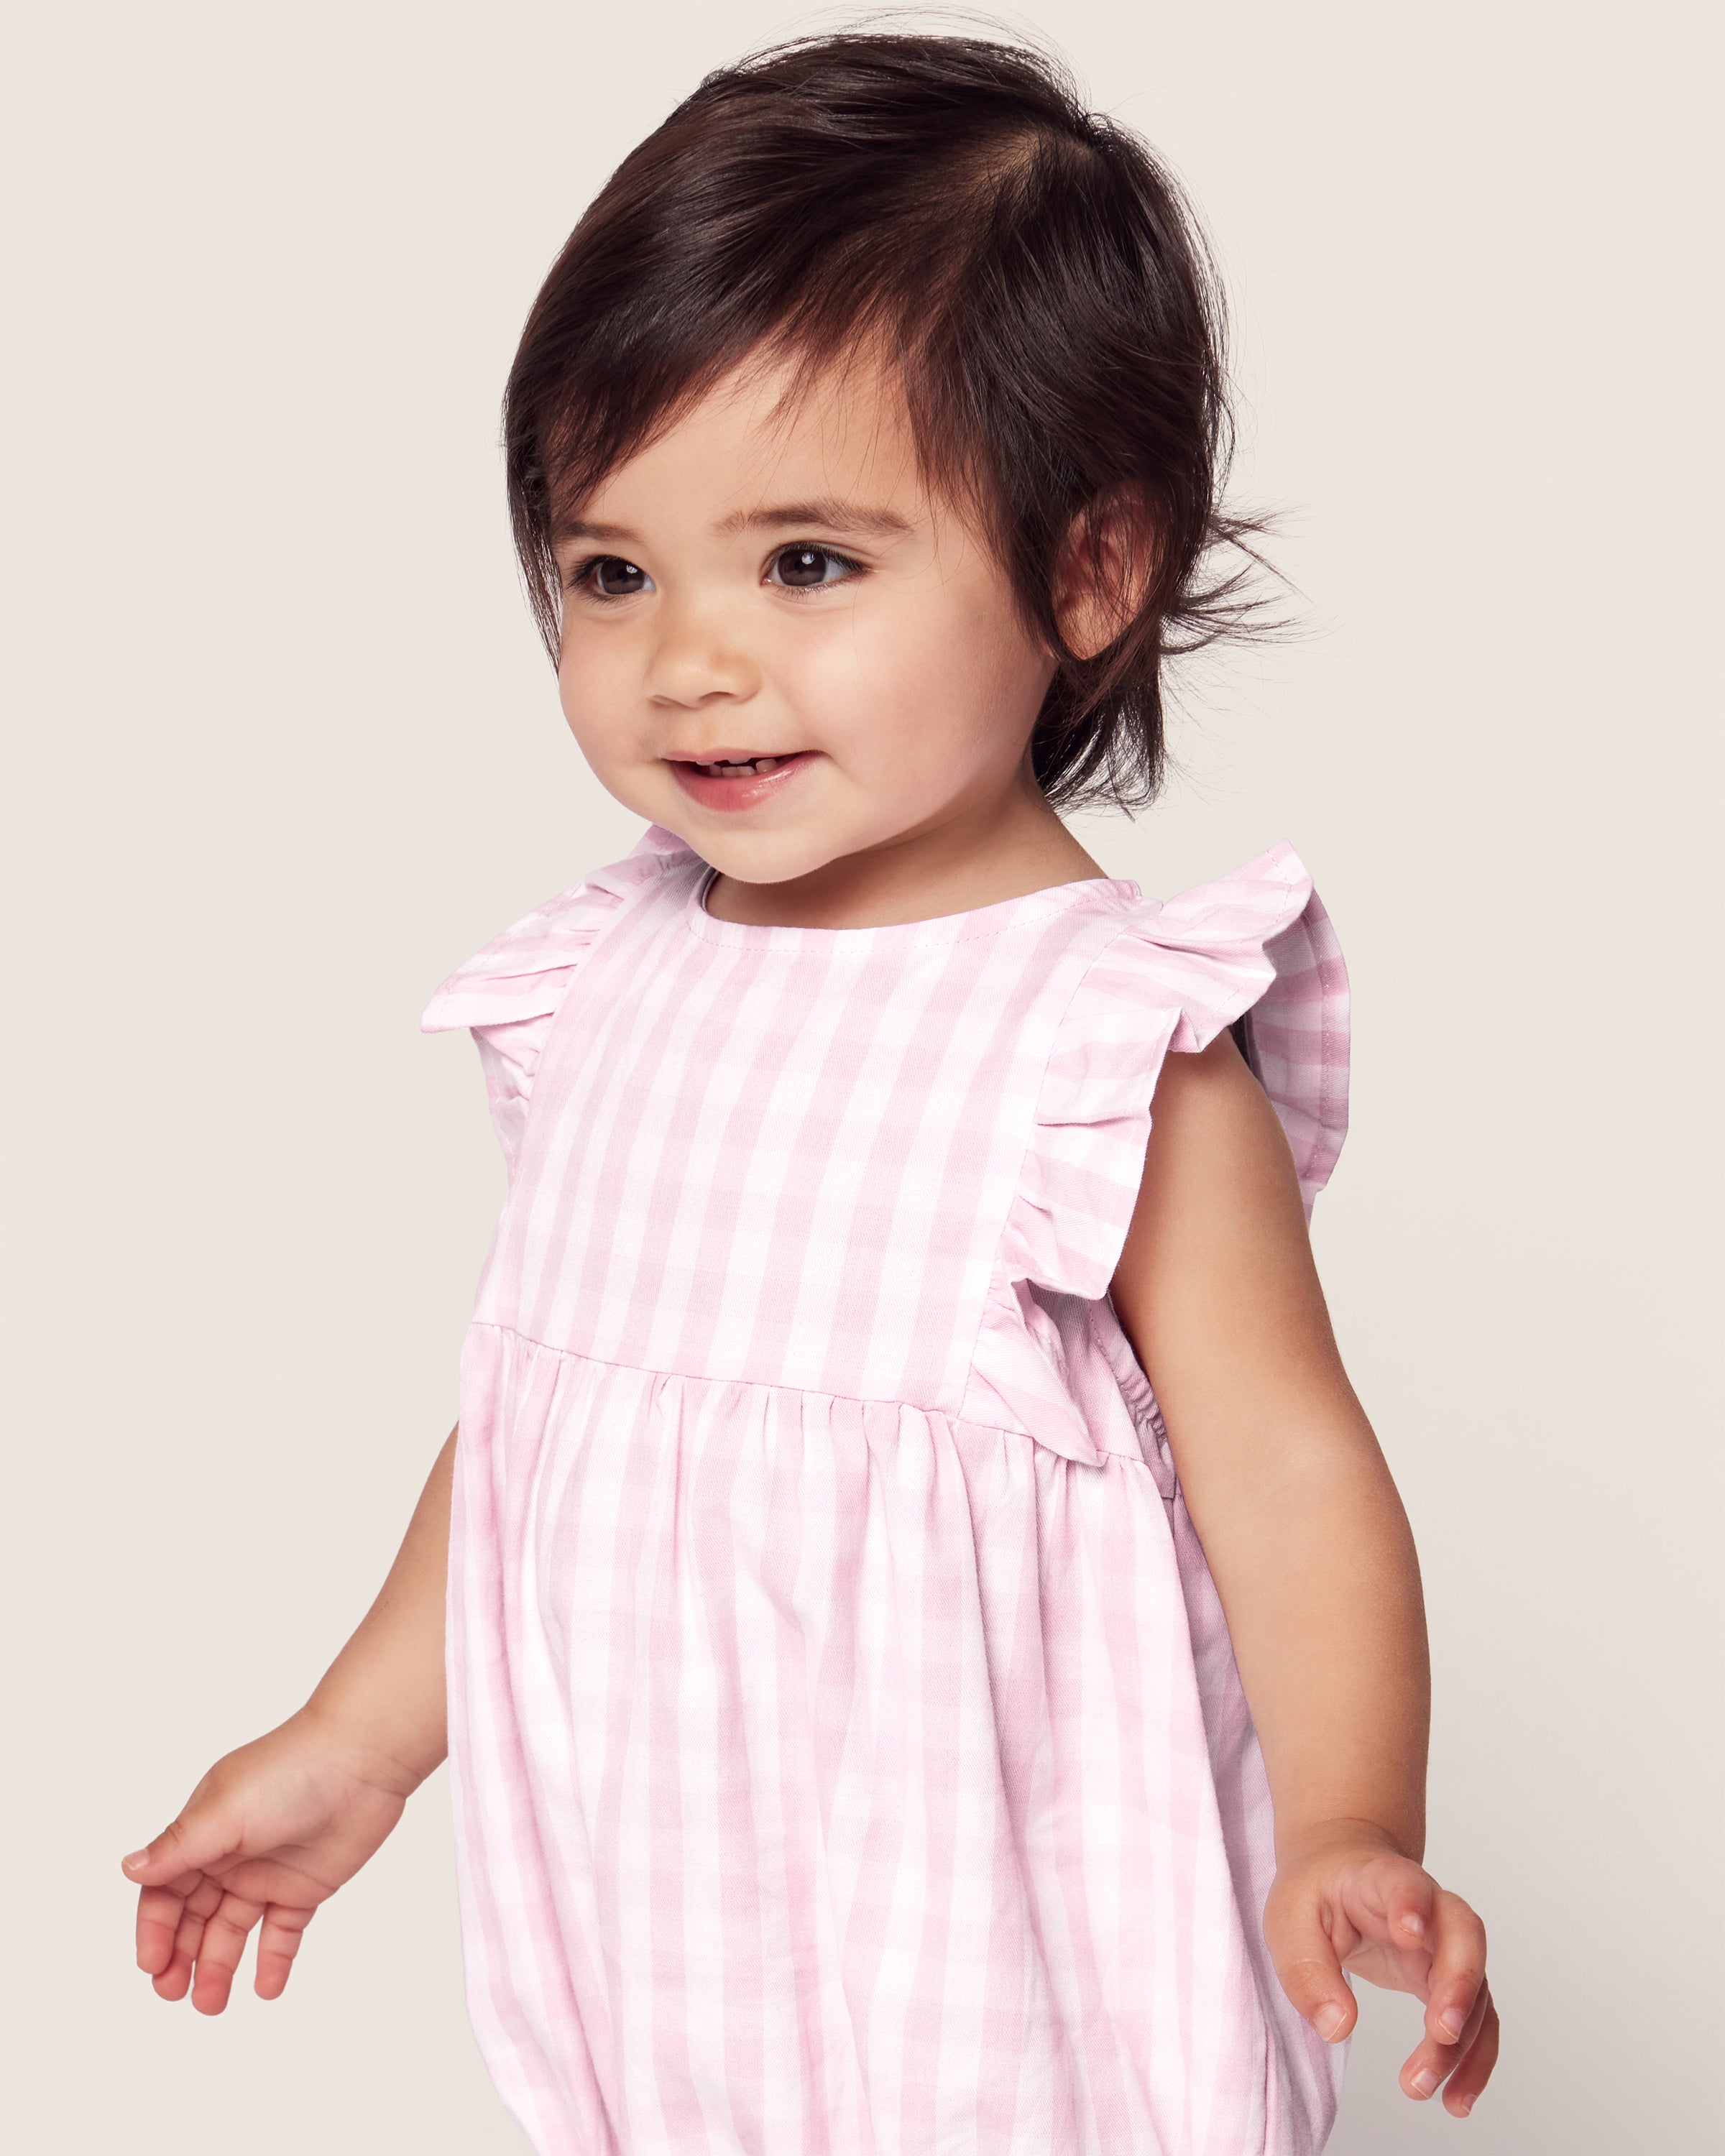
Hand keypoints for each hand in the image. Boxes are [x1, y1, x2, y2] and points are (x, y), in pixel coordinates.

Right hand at [120, 1705, 421, 2012]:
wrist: (363, 1760)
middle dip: (181, 1957)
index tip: (153, 1966)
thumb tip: (128, 1868)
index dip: (156, 1930)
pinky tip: (266, 1989)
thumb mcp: (225, 1812)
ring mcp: (268, 1872)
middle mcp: (230, 1855)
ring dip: (219, 1966)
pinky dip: (273, 1961)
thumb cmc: (290, 1773)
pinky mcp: (306, 1885)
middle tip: (175, 1994)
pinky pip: (283, 1931)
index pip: (166, 1891)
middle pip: (194, 1917)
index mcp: (203, 1833)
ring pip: (233, 1930)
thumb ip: (179, 1848)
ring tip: (212, 2004)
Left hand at [1264, 1823, 1497, 2117]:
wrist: (1341, 1875)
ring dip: (1459, 2042)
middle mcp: (1429, 1909)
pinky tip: (1456, 2099)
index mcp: (1381, 1880)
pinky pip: (1478, 2020)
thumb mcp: (1290, 1921)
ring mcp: (1447, 1945)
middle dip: (1458, 1984)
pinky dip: (1473, 2060)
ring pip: (1475, 1987)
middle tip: (1440, 2031)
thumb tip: (1337, 2027)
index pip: (1404, 1883)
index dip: (1411, 1903)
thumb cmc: (1316, 1895)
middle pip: (1464, 1935)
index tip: (1409, 1934)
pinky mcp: (1451, 1981)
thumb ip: (1307, 1969)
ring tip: (1420, 2085)